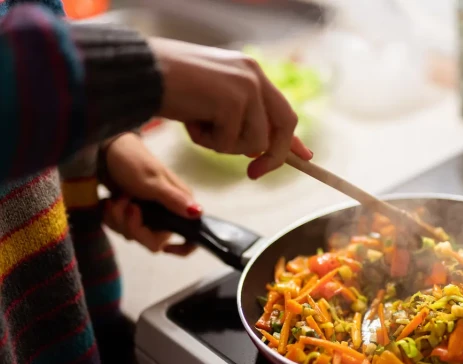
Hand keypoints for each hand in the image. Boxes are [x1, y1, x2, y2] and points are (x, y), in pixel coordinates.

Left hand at [102, 132, 198, 255]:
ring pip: (134, 235)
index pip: (189, 236)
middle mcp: (166, 213)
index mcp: (179, 205)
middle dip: (135, 227)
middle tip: (127, 207)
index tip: (166, 248)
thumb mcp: (152, 181)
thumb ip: (174, 200)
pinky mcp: (130, 213)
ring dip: (119, 220)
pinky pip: (121, 228)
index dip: (182, 247)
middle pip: (154, 240)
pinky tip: (108, 202)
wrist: (106, 150)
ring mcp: (147, 214)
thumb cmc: (134, 162)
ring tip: (115, 200)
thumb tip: (199, 213)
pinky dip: (111, 218)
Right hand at [148, 37, 312, 178]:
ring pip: (254, 142)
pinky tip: (190, 120)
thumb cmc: (170, 87)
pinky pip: (228, 143)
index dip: (292, 137)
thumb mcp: (213, 101)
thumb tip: (259, 150)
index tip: (304, 157)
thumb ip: (240, 118)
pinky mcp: (233, 102)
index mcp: (251, 72)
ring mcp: (246, 87)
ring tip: (199, 123)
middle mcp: (254, 75)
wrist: (140, 72)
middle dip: (273, 156)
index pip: (282, 108)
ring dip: (224, 145)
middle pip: (284, 125)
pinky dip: (206, 141)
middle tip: (253, 174)